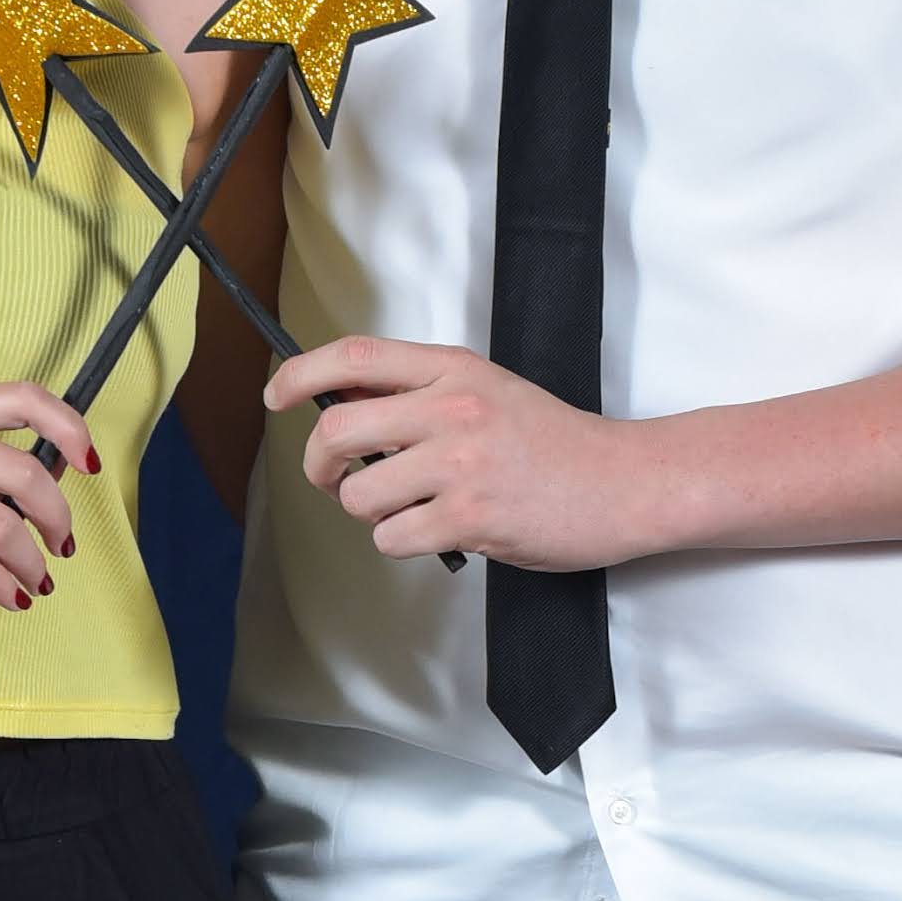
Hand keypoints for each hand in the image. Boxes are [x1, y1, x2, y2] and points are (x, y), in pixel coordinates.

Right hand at [0, 382, 98, 614]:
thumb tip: (46, 487)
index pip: (24, 399)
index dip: (69, 429)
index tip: (86, 465)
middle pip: (25, 475)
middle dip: (57, 519)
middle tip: (62, 545)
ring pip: (2, 527)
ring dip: (31, 564)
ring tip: (36, 582)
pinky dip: (1, 585)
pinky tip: (10, 596)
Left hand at [270, 339, 644, 568]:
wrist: (623, 483)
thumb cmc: (556, 443)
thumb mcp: (487, 391)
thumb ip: (420, 392)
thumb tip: (341, 401)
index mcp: (454, 369)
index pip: (355, 357)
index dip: (301, 374)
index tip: (278, 395)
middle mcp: (452, 409)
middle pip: (339, 431)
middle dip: (318, 465)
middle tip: (332, 480)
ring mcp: (460, 464)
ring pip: (360, 496)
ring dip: (369, 513)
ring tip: (408, 510)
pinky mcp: (470, 516)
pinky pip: (393, 537)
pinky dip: (404, 542)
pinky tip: (439, 531)